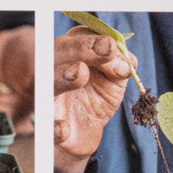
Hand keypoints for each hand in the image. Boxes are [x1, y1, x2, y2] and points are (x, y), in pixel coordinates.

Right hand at [51, 29, 135, 172]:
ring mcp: (46, 99)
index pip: (75, 38)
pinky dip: (55, 127)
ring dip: (63, 78)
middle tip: (106, 49)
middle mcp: (52, 72)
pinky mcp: (48, 128)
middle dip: (81, 48)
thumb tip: (125, 65)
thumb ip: (120, 66)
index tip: (111, 46)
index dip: (92, 40)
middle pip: (58, 52)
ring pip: (48, 84)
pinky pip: (47, 127)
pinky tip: (63, 128)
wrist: (81, 134)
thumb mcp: (112, 80)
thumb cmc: (95, 98)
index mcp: (68, 55)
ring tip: (80, 73)